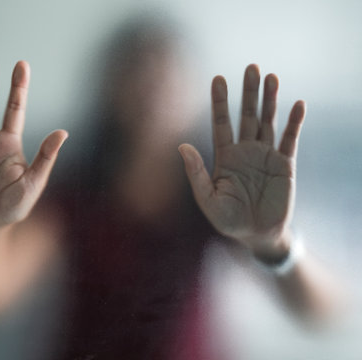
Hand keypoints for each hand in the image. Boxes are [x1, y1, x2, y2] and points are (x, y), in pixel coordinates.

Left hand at [179, 64, 305, 259]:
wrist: (257, 235)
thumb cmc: (229, 220)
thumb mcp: (208, 199)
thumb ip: (196, 173)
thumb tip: (181, 146)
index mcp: (225, 156)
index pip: (221, 123)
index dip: (220, 101)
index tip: (218, 79)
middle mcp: (245, 150)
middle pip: (246, 115)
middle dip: (248, 92)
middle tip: (251, 67)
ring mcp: (265, 155)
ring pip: (267, 121)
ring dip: (270, 100)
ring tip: (271, 76)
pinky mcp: (284, 164)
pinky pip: (290, 139)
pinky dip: (294, 122)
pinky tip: (297, 104)